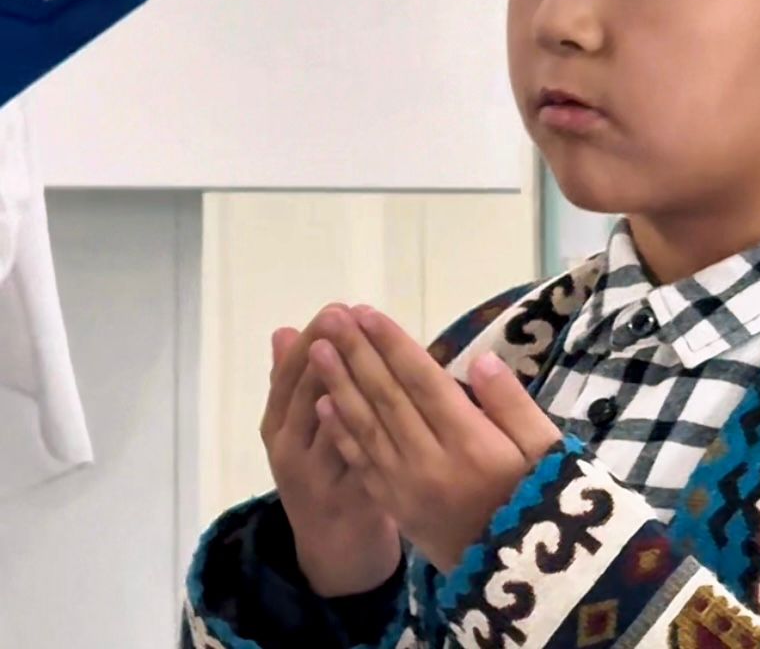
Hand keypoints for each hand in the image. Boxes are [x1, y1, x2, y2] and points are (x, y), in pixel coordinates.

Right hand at [259, 305, 402, 596]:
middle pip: (307, 393)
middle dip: (331, 352)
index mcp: (278, 425)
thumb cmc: (324, 469)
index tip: (338, 308)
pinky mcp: (348, 499)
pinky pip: (360, 461)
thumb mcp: (303, 428)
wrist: (333, 547)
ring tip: (366, 351)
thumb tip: (283, 330)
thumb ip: (297, 383)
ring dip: (348, 385)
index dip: (314, 338)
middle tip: (351, 318)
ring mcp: (316, 476)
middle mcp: (289, 449)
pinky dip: (368, 436)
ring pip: (332, 423)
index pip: (290, 373)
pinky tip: (384, 412)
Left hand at [308, 306, 561, 572]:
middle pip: (386, 398)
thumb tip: (480, 359)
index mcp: (471, 442)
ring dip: (338, 385)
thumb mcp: (546, 448)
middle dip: (356, 354)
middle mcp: (431, 462)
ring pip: (366, 427)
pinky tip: (325, 405)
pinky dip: (342, 431)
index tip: (367, 313)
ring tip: (317, 350)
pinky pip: (362, 463)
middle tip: (331, 318)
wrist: (527, 575)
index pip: (422, 382)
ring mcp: (407, 487)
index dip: (393, 346)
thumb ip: (513, 403)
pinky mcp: (397, 507)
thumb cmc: (544, 496)